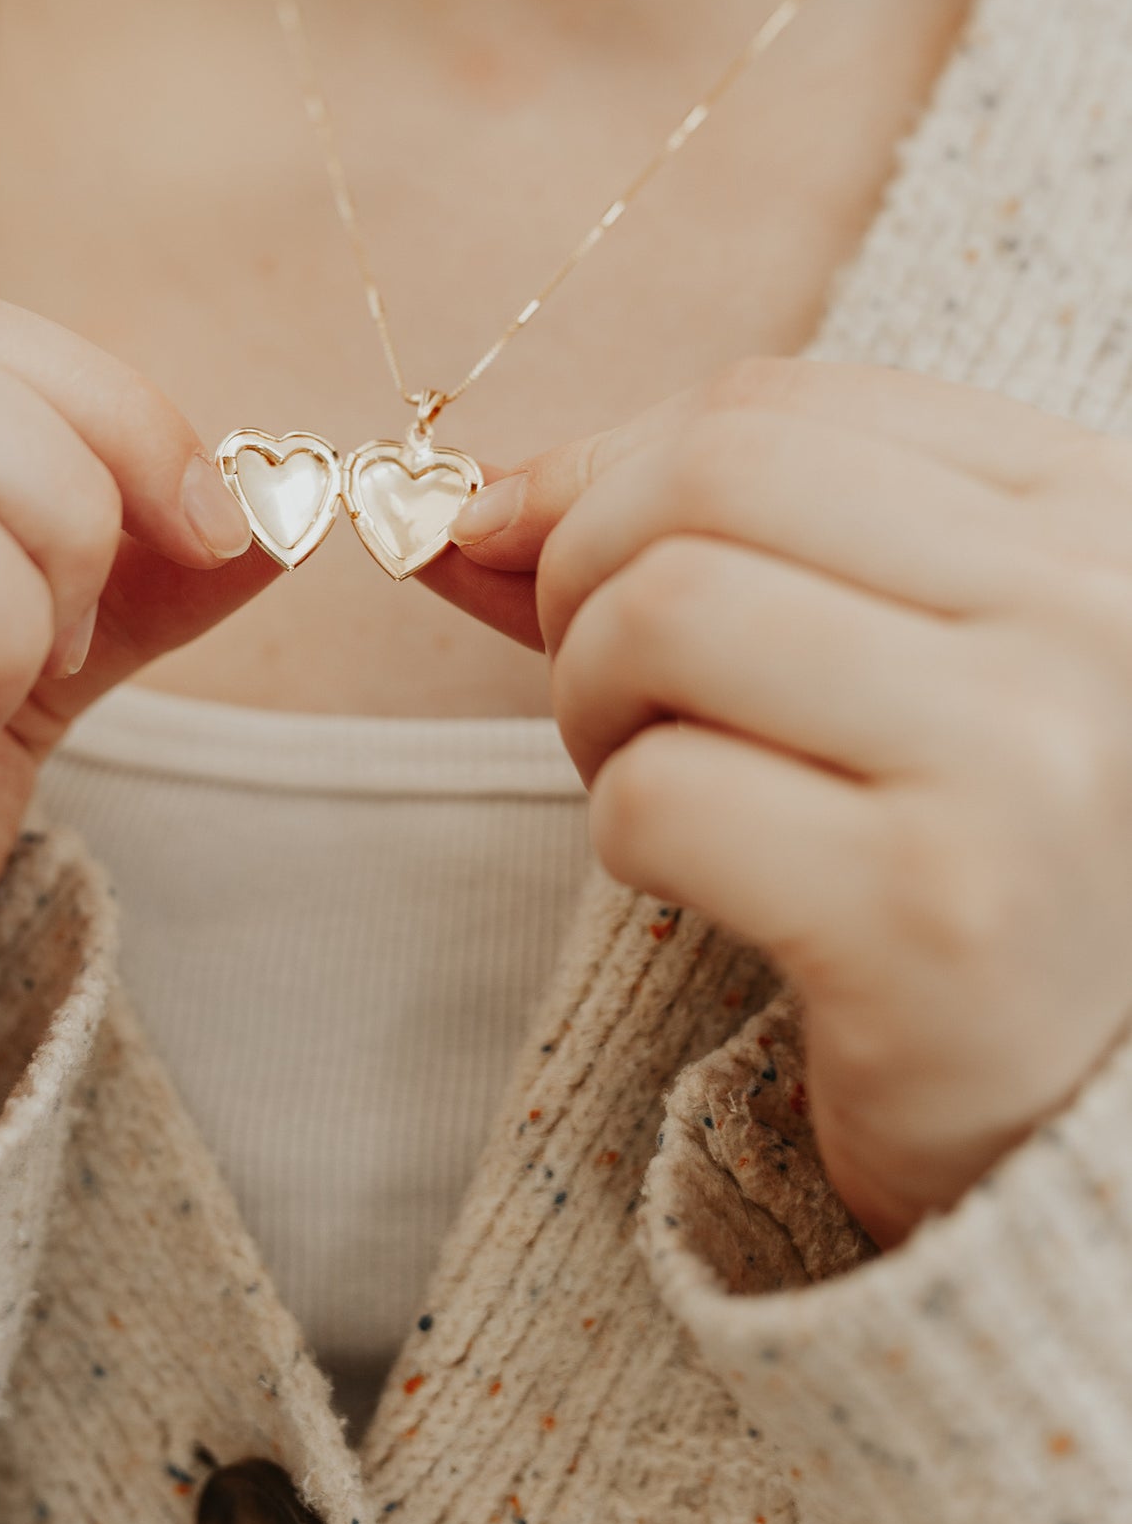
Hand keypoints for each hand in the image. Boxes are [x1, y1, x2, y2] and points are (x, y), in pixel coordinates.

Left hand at [446, 356, 1131, 1247]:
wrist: (1095, 1120)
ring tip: (649, 771)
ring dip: (592, 700)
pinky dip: (620, 829)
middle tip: (605, 686)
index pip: (781, 403)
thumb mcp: (892, 650)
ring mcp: (1031, 762)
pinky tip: (700, 878)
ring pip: (666, 614)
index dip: (608, 465)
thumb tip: (457, 501)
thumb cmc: (968, 855)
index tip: (530, 544)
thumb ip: (701, 545)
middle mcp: (1095, 611)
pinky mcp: (940, 923)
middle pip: (710, 477)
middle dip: (583, 571)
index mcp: (1098, 514)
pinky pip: (659, 795)